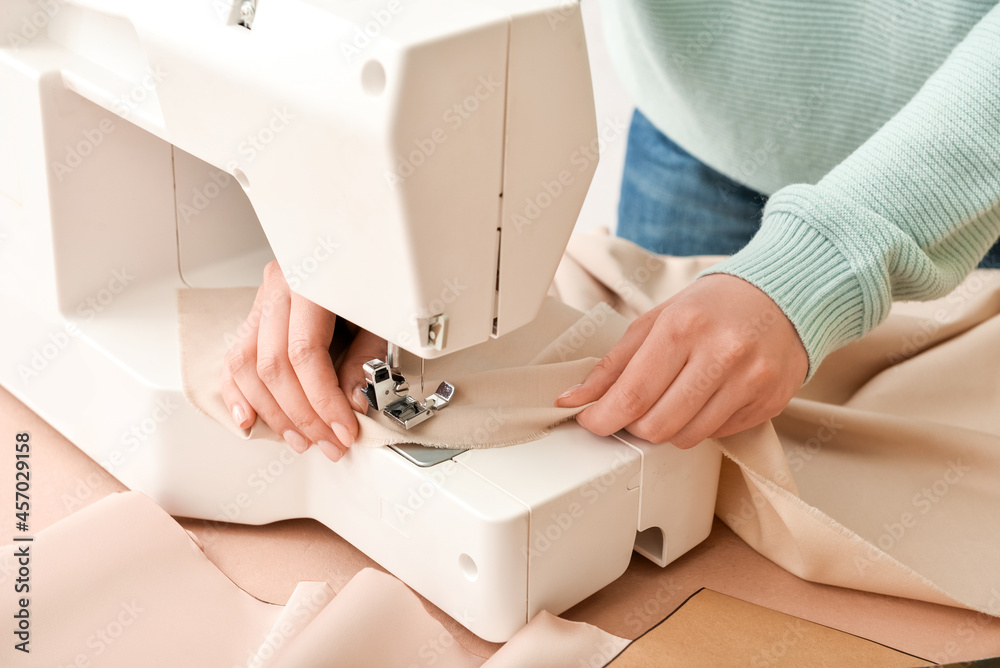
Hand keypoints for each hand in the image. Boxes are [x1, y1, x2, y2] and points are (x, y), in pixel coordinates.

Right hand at [221, 261, 385, 460]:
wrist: (363, 242)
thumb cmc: (375, 273)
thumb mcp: (381, 312)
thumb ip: (365, 357)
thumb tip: (353, 402)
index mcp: (309, 281)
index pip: (304, 354)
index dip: (323, 401)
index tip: (343, 429)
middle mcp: (278, 287)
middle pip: (273, 365)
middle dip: (301, 415)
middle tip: (327, 442)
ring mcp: (264, 299)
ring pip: (246, 366)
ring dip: (272, 413)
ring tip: (299, 439)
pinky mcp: (258, 314)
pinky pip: (235, 357)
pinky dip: (239, 394)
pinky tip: (249, 419)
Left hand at [557, 274, 807, 447]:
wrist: (783, 298)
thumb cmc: (714, 307)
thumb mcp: (656, 321)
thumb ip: (614, 364)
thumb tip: (574, 399)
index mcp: (684, 327)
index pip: (633, 394)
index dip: (603, 418)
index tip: (591, 421)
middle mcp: (722, 354)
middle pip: (658, 425)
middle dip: (634, 426)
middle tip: (633, 410)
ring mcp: (751, 381)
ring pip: (687, 437)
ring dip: (667, 427)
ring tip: (671, 399)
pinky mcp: (770, 403)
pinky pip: (717, 435)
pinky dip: (700, 424)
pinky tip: (706, 397)